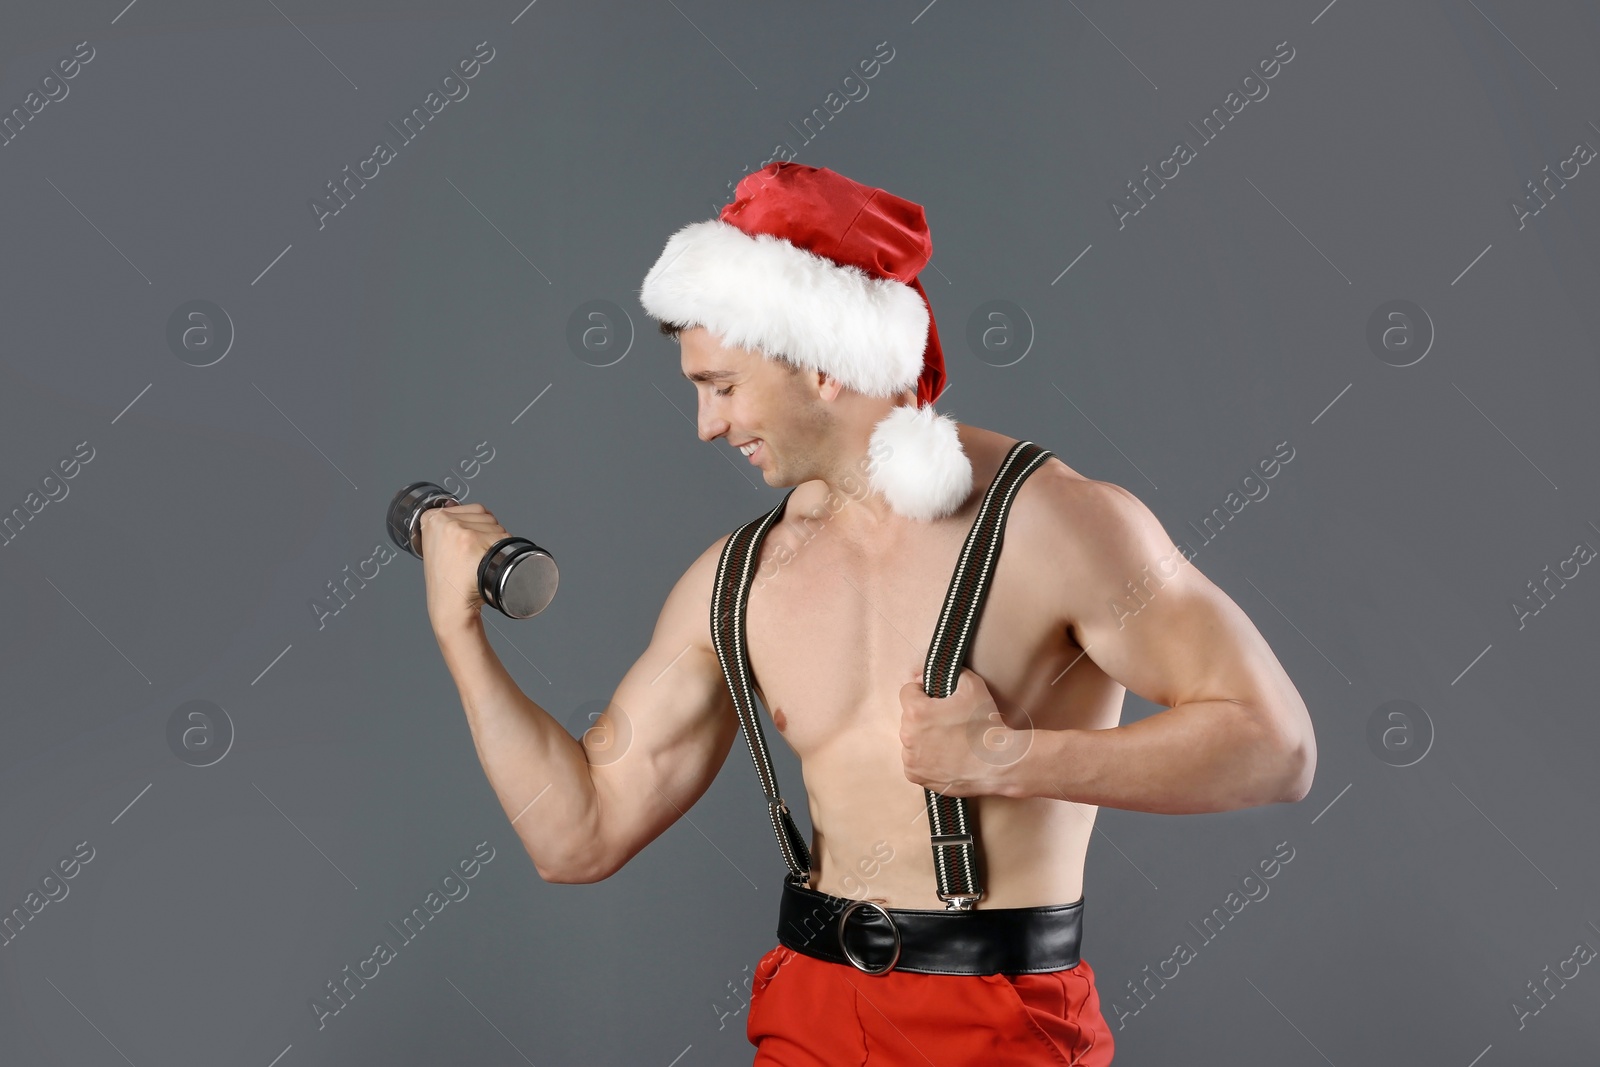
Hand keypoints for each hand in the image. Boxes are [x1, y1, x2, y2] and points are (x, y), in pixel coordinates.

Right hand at [418, 501, 507, 631]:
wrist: (450, 608)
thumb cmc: (449, 580)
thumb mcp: (438, 547)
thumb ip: (445, 526)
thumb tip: (455, 505)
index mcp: (431, 519)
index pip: (473, 509)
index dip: (478, 528)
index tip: (469, 548)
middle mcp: (443, 521)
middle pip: (486, 516)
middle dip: (488, 535)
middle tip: (475, 559)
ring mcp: (458, 531)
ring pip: (496, 526)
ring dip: (497, 544)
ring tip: (479, 563)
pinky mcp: (472, 542)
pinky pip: (503, 538)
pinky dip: (504, 553)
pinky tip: (489, 566)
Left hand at [898, 667, 1030, 797]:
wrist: (997, 764)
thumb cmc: (984, 724)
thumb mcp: (973, 686)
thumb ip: (951, 673)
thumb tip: (933, 675)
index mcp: (916, 712)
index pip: (907, 691)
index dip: (923, 691)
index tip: (937, 698)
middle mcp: (907, 735)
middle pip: (909, 716)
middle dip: (924, 715)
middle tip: (947, 721)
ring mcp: (910, 758)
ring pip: (911, 738)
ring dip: (923, 736)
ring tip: (948, 740)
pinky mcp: (915, 775)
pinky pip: (914, 760)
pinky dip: (924, 757)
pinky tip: (944, 756)